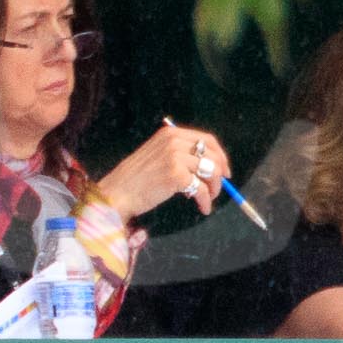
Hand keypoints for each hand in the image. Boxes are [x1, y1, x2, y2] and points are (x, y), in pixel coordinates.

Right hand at [95, 122, 232, 220]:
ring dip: (214, 188)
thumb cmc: (135, 179)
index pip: (206, 139)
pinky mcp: (176, 175)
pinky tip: (202, 208)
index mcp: (170, 134)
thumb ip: (179, 154)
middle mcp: (174, 141)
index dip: (220, 155)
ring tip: (207, 199)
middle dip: (220, 173)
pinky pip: (202, 189)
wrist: (117, 193)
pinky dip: (205, 200)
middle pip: (213, 154)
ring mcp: (175, 157)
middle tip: (219, 188)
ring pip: (211, 171)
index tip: (225, 170)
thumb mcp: (156, 155)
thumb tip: (209, 166)